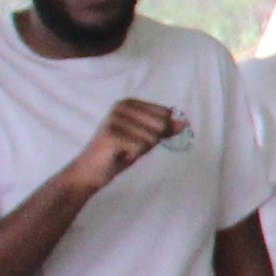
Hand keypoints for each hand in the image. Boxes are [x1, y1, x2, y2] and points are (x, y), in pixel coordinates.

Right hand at [61, 99, 183, 193]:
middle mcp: (121, 106)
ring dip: (140, 150)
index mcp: (130, 102)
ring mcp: (114, 118)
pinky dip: (132, 156)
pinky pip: (140, 147)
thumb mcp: (146, 140)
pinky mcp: (111, 134)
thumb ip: (164, 131)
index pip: (165, 114)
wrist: (90, 172)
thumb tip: (184, 123)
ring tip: (123, 151)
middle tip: (129, 147)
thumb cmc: (119, 154)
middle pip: (160, 124)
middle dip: (150, 142)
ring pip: (151, 137)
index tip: (138, 139)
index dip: (158, 132)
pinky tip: (118, 156)